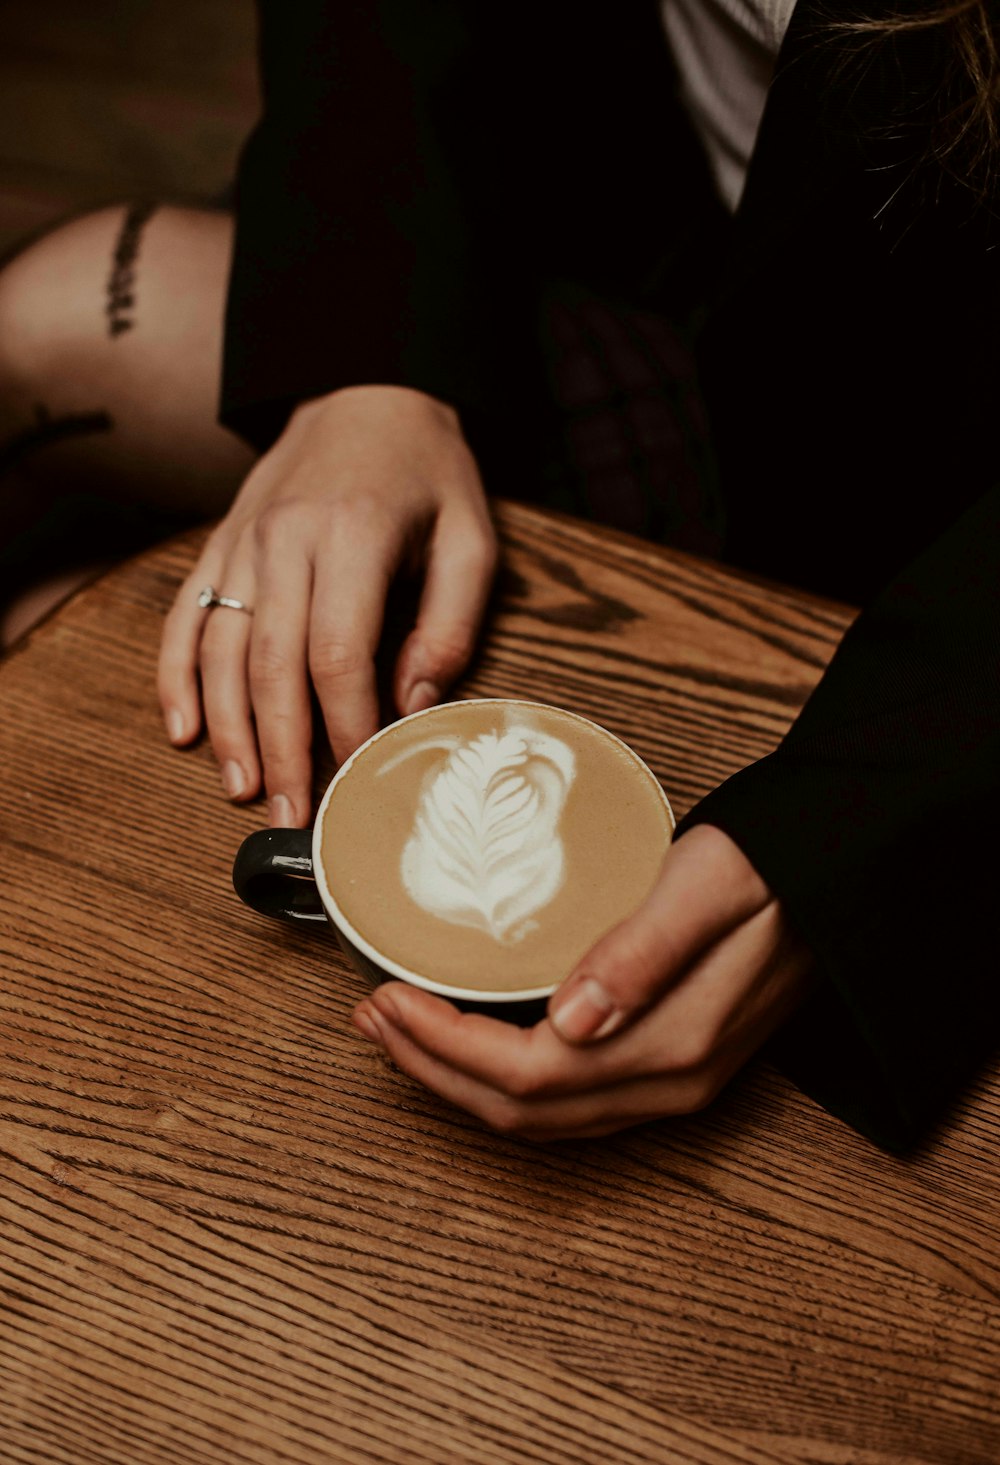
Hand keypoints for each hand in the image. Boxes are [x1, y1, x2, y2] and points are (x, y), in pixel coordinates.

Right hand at [158, 385, 496, 824]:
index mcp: (354, 537)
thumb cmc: (429, 474)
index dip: (344, 726)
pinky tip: (184, 731)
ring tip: (246, 790)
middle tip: (295, 816)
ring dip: (229, 728)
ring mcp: (243, 542)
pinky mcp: (220, 544)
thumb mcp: (471, 539)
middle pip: (271, 663)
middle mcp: (286, 540)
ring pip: (220, 649)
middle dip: (284, 748)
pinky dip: (177, 677)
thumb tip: (412, 706)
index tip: (355, 779)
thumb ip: (450, 624)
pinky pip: (186, 616)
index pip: (339, 654)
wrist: (366, 391)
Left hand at [352, 824, 815, 1138]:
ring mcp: (673, 1085)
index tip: (388, 998)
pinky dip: (504, 1082)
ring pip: (542, 1118)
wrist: (836, 878)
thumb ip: (642, 952)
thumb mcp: (706, 885)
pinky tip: (475, 1041)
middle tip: (369, 1017)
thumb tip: (571, 1019)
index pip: (528, 1075)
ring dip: (459, 1081)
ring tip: (400, 1031)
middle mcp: (669, 1083)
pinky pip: (568, 1103)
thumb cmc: (771, 866)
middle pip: (522, 1112)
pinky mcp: (673, 1066)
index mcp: (670, 1045)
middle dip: (432, 1070)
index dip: (445, 1046)